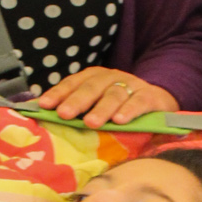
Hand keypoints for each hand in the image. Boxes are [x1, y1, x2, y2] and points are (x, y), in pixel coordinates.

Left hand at [38, 67, 178, 128]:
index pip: (74, 82)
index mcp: (95, 78)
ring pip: (114, 95)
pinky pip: (138, 103)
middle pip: (92, 87)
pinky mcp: (150, 97)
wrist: (158, 102)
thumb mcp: (98, 105)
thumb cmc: (120, 107)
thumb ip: (78, 111)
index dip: (58, 93)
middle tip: (63, 114)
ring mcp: (131, 86)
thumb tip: (46, 118)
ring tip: (91, 123)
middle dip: (76, 100)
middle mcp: (112, 78)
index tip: (44, 105)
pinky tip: (119, 121)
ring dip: (101, 109)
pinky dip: (129, 111)